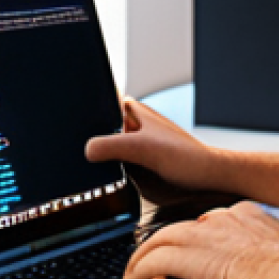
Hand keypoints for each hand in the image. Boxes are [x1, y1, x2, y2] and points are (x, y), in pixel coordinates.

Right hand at [85, 98, 217, 201]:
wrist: (207, 177)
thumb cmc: (187, 157)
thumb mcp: (144, 148)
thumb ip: (113, 146)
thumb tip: (87, 150)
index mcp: (133, 110)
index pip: (101, 100)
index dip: (86, 108)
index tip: (71, 118)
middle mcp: (133, 124)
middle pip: (99, 126)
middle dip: (89, 136)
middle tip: (76, 147)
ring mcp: (135, 142)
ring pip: (106, 144)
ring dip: (99, 153)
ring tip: (88, 162)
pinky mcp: (137, 160)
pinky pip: (115, 161)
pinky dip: (109, 167)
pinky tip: (104, 175)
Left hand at [125, 201, 278, 278]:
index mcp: (251, 217)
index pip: (212, 222)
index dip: (198, 238)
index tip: (194, 250)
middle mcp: (224, 219)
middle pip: (183, 228)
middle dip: (164, 246)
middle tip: (151, 262)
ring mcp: (205, 235)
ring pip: (161, 240)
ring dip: (144, 258)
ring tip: (134, 274)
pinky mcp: (190, 255)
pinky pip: (154, 260)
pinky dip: (140, 271)